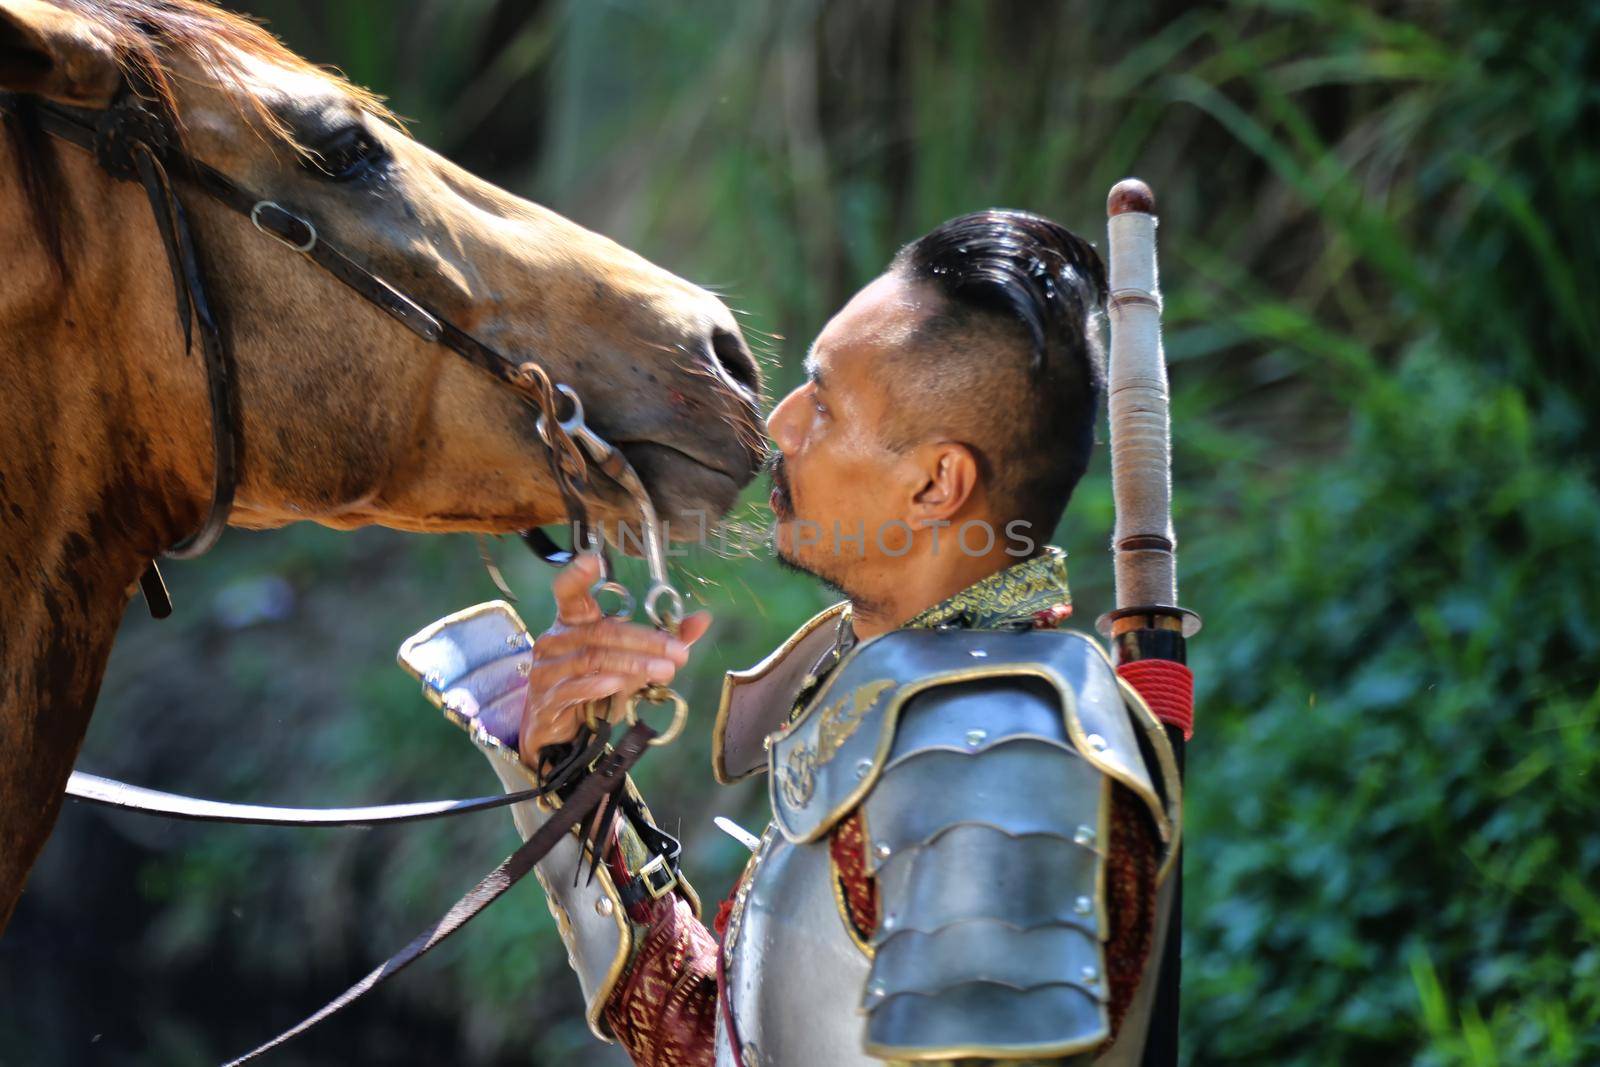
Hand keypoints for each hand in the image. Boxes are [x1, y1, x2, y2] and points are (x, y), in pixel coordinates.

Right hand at [517, 553, 710, 765]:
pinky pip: (575, 687)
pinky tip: (620, 684)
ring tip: (665, 671)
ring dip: (633, 664)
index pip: (569, 592)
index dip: (578, 576)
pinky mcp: (547, 697)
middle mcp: (556, 639)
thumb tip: (702, 620)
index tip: (594, 560)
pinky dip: (599, 684)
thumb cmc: (595, 685)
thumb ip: (663, 640)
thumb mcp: (630, 659)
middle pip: (602, 632)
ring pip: (594, 658)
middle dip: (645, 641)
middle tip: (679, 652)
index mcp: (573, 622)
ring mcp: (548, 668)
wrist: (561, 729)